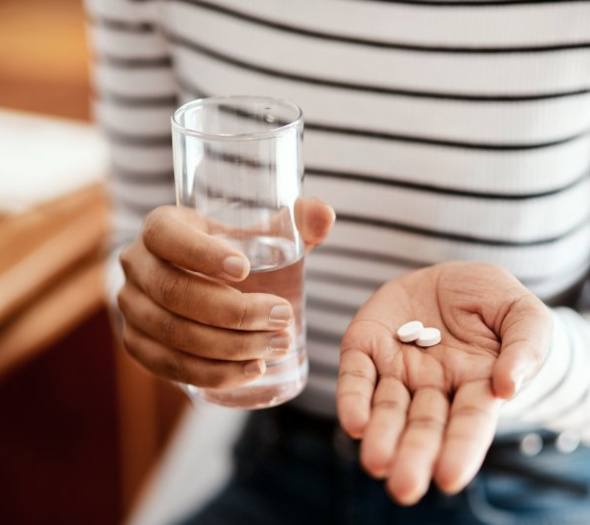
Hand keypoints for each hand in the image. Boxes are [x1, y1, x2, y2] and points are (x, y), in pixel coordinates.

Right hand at [118, 199, 333, 388]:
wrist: (201, 282)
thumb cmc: (235, 252)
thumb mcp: (260, 231)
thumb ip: (297, 221)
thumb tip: (325, 215)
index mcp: (161, 227)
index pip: (168, 236)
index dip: (202, 254)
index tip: (245, 269)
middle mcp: (137, 265)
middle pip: (175, 293)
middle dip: (233, 312)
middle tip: (282, 318)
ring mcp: (131, 307)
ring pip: (173, 334)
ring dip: (229, 347)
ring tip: (276, 346)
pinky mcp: (137, 344)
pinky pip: (168, 366)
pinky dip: (211, 373)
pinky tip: (250, 371)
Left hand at [337, 262, 551, 504]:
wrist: (450, 276)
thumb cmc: (492, 300)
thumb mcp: (523, 315)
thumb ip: (526, 348)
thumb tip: (508, 387)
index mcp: (475, 385)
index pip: (468, 424)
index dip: (459, 449)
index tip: (448, 478)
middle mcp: (433, 386)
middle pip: (423, 426)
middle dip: (413, 455)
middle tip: (403, 487)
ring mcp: (397, 368)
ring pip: (386, 408)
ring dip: (381, 435)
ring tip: (376, 460)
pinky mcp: (365, 346)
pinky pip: (356, 375)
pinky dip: (353, 398)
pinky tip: (354, 422)